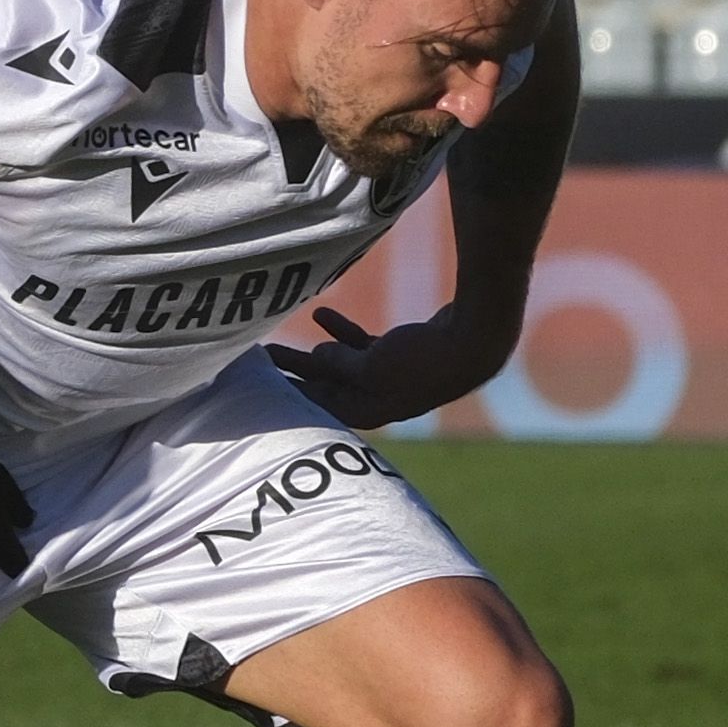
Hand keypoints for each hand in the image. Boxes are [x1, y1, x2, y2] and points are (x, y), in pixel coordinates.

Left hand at [266, 305, 500, 432]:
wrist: (475, 342)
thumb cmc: (423, 360)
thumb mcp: (372, 365)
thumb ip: (339, 364)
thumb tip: (317, 359)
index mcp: (365, 411)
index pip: (312, 408)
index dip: (282, 396)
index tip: (252, 386)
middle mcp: (372, 400)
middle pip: (318, 388)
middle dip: (286, 376)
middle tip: (251, 364)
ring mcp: (384, 378)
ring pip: (335, 367)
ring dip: (307, 354)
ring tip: (271, 345)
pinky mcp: (395, 355)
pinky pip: (359, 346)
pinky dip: (340, 333)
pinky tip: (321, 315)